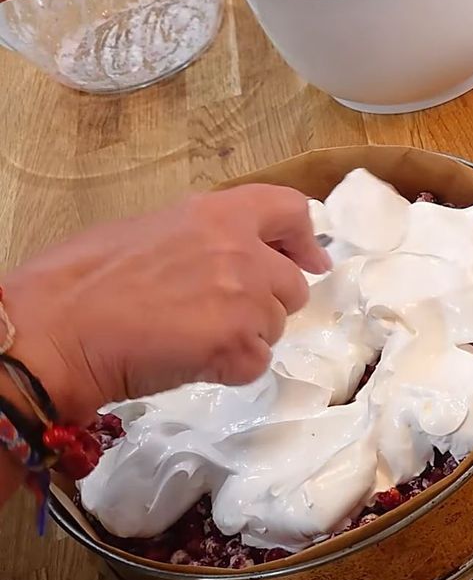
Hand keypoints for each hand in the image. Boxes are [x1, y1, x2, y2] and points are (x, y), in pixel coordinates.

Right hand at [1, 185, 331, 424]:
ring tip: (189, 336)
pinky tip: (188, 360)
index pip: (292, 210)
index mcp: (218, 214)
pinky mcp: (239, 346)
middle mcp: (242, 251)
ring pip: (275, 326)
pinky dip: (230, 369)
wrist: (55, 331)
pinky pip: (256, 363)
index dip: (303, 239)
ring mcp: (245, 299)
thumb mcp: (153, 230)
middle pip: (292, 285)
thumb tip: (242, 254)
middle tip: (216, 316)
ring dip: (246, 337)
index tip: (310, 260)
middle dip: (265, 303)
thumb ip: (208, 237)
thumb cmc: (82, 282)